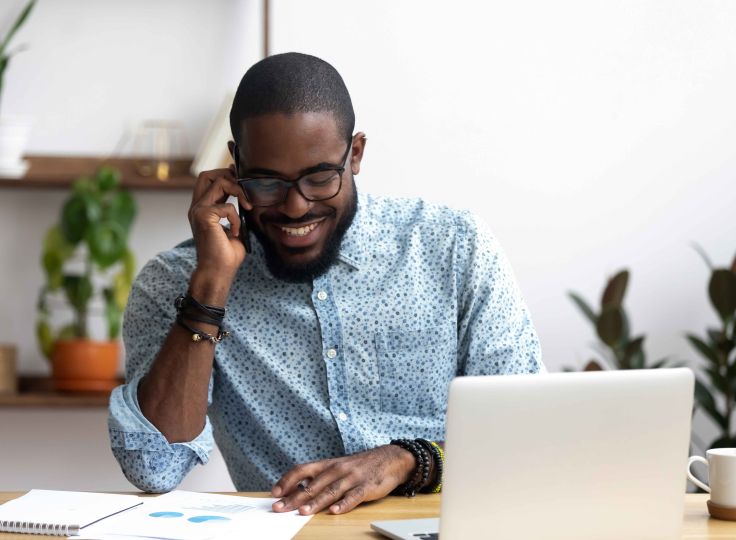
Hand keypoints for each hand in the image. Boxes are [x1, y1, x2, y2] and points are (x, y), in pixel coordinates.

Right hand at [188, 166, 252, 290]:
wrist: (217, 273)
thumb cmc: (226, 255)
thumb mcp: (235, 228)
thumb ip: (236, 212)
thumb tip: (248, 199)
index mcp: (202, 209)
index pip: (208, 180)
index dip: (225, 174)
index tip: (242, 180)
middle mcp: (197, 207)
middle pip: (207, 174)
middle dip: (228, 175)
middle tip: (244, 188)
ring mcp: (198, 211)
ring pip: (218, 182)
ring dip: (238, 191)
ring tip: (247, 208)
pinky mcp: (203, 217)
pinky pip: (227, 206)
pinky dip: (237, 218)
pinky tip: (235, 232)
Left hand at [270, 445, 414, 514]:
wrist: (389, 459)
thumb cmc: (359, 466)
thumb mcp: (337, 467)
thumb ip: (318, 478)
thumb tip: (295, 490)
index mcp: (327, 464)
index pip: (302, 469)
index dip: (287, 480)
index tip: (275, 492)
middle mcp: (337, 469)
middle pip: (313, 484)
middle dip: (294, 498)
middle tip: (280, 508)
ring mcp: (352, 478)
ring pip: (330, 491)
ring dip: (316, 502)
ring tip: (303, 512)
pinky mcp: (366, 487)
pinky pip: (353, 496)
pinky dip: (344, 504)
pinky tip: (335, 511)